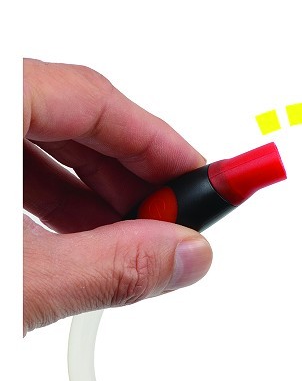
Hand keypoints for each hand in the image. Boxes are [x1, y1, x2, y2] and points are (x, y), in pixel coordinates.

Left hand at [23, 59, 212, 333]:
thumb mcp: (21, 280)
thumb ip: (110, 266)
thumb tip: (186, 256)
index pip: (94, 99)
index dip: (160, 143)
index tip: (203, 179)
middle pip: (76, 121)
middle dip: (135, 177)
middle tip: (172, 222)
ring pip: (48, 146)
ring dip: (98, 195)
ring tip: (130, 241)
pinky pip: (19, 167)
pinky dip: (58, 202)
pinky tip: (80, 241)